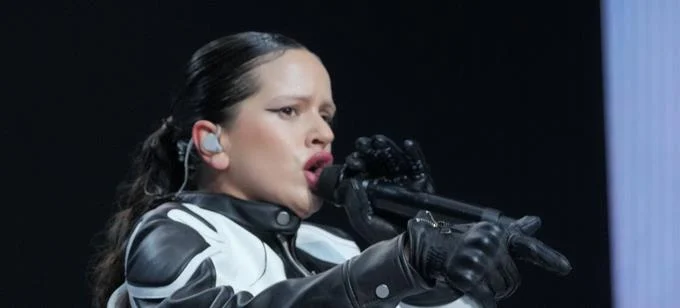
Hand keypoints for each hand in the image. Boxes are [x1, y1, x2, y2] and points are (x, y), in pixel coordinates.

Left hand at [338, 135, 434, 244]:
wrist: (411, 248)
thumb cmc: (386, 236)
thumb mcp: (364, 221)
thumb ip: (354, 203)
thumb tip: (350, 182)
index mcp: (373, 189)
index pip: (364, 170)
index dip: (358, 162)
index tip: (352, 159)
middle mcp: (389, 183)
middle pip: (380, 161)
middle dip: (371, 151)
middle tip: (362, 143)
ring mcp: (406, 181)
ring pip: (397, 160)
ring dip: (388, 148)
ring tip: (379, 141)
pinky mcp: (422, 183)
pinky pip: (418, 165)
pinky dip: (414, 154)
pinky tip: (407, 145)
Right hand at [405, 211, 571, 307]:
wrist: (430, 248)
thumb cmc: (466, 242)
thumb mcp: (490, 233)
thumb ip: (516, 231)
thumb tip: (536, 220)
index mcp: (496, 231)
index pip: (527, 245)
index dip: (548, 257)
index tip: (566, 267)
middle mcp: (487, 242)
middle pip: (513, 279)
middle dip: (502, 282)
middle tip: (484, 273)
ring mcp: (474, 259)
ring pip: (500, 290)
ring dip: (490, 290)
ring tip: (474, 276)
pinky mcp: (463, 276)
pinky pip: (486, 298)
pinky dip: (485, 301)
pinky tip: (478, 295)